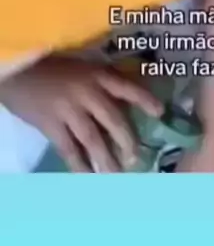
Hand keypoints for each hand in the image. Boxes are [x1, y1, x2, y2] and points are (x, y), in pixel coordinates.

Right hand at [0, 55, 162, 171]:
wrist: (20, 71)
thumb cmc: (53, 69)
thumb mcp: (82, 68)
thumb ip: (100, 83)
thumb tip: (125, 105)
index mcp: (97, 75)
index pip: (126, 87)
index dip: (145, 99)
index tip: (160, 112)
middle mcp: (87, 91)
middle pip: (113, 119)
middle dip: (127, 140)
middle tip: (136, 158)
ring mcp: (69, 109)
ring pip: (93, 138)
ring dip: (106, 158)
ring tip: (117, 174)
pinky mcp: (51, 124)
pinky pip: (69, 149)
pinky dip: (79, 165)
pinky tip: (88, 176)